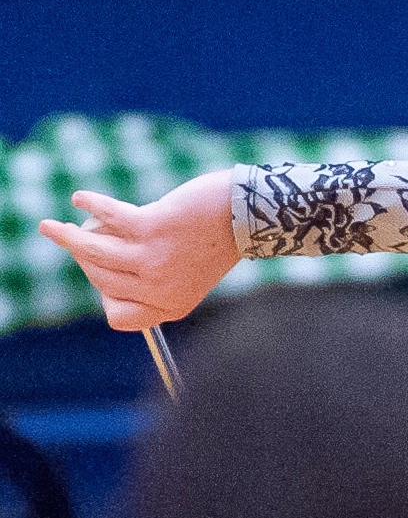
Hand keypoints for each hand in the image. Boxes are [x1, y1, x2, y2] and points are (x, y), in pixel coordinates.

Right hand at [37, 172, 241, 330]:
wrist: (247, 213)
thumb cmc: (213, 241)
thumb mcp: (186, 274)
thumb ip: (150, 280)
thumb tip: (94, 266)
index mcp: (171, 305)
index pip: (120, 318)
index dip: (106, 299)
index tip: (104, 282)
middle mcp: (160, 288)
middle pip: (99, 280)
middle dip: (86, 259)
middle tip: (85, 238)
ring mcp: (154, 259)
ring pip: (92, 252)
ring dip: (66, 237)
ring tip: (49, 227)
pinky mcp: (151, 228)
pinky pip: (104, 217)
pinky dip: (89, 205)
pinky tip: (80, 199)